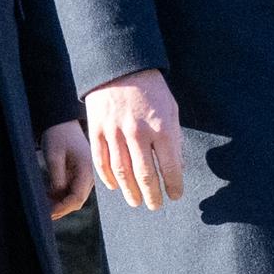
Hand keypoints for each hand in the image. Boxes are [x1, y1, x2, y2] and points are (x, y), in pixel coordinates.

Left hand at [38, 120, 93, 219]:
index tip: (47, 213)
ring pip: (74, 198)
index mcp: (87, 169)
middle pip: (77, 200)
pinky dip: (59, 197)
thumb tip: (57, 198)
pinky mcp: (79, 175)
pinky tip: (46, 198)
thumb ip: (57, 177)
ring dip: (59, 204)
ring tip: (42, 206)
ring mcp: (86, 176)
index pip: (78, 198)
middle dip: (60, 209)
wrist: (63, 122)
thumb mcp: (54, 155)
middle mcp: (90, 175)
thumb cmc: (58, 135)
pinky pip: (71, 191)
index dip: (62, 208)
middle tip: (42, 214)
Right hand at [88, 69, 184, 210]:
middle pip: (145, 175)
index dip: (173, 186)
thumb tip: (176, 168)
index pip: (170, 167)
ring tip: (136, 202)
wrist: (120, 68)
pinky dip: (108, 178)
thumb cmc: (151, 90)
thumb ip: (174, 139)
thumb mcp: (171, 110)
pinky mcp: (97, 130)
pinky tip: (116, 187)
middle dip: (152, 195)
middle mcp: (138, 133)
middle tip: (155, 205)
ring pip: (122, 172)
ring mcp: (115, 132)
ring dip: (130, 192)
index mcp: (161, 128)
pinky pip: (102, 161)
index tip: (175, 196)